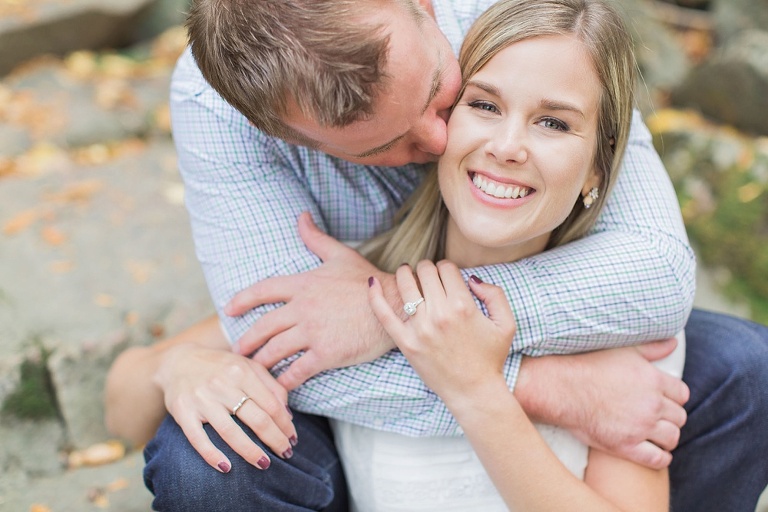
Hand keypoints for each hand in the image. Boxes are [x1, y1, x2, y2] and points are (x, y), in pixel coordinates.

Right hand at [153, 343, 296, 471]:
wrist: (178, 361)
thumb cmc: (221, 367)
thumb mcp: (248, 366)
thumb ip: (271, 386)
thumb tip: (288, 415)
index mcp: (242, 371)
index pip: (272, 404)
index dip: (286, 425)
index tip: (293, 438)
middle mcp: (222, 384)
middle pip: (256, 419)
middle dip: (275, 440)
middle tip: (286, 453)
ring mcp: (201, 399)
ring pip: (230, 431)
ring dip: (250, 452)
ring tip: (264, 464)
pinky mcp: (182, 411)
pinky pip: (198, 438)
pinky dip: (212, 455)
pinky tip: (226, 468)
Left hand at [225, 212, 397, 389]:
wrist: (395, 305)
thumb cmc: (368, 281)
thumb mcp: (340, 255)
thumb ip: (316, 238)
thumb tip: (301, 216)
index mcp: (303, 284)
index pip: (263, 290)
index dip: (242, 300)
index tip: (229, 309)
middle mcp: (302, 308)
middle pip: (263, 326)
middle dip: (247, 340)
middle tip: (238, 349)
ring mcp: (313, 332)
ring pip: (275, 351)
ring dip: (261, 362)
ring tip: (254, 370)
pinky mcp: (326, 354)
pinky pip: (298, 371)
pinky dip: (285, 381)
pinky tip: (279, 388)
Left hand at [367, 260, 515, 402]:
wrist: (474, 392)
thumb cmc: (491, 358)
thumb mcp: (505, 323)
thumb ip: (494, 294)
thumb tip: (472, 278)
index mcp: (463, 306)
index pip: (446, 268)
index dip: (447, 267)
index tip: (447, 276)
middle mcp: (440, 314)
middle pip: (425, 271)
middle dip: (427, 268)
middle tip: (428, 276)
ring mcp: (420, 329)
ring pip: (405, 284)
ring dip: (405, 273)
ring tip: (407, 273)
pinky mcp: (405, 342)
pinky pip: (384, 314)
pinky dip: (375, 296)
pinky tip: (372, 282)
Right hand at [516, 338, 688, 469]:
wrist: (562, 388)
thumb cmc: (588, 365)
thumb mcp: (623, 351)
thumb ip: (652, 348)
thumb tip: (672, 343)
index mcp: (653, 380)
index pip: (682, 394)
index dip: (674, 397)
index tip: (664, 400)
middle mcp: (651, 404)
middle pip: (679, 417)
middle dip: (671, 417)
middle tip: (658, 417)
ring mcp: (640, 427)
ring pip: (672, 438)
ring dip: (667, 437)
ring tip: (656, 434)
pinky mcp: (626, 446)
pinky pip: (657, 459)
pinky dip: (660, 457)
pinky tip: (654, 452)